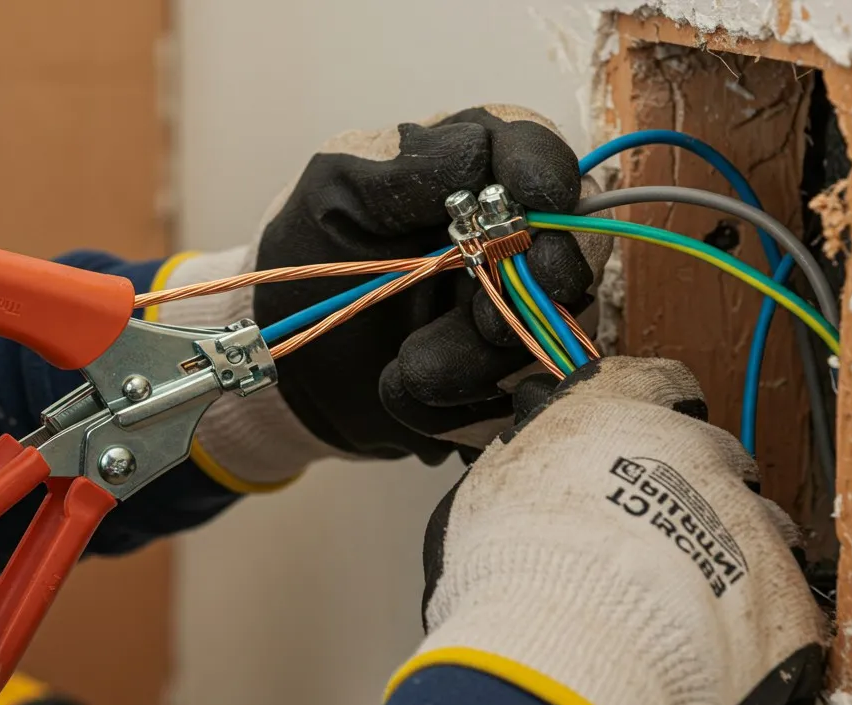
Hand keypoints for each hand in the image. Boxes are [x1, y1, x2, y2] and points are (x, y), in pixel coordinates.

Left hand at [151, 105, 610, 489]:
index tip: (537, 195)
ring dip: (481, 362)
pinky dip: (462, 409)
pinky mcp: (504, 381)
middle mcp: (510, 240)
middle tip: (485, 317)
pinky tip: (405, 397)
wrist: (283, 358)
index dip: (546, 170)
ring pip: (550, 334)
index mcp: (471, 174)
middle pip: (568, 249)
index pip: (535, 150)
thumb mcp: (334, 194)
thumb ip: (399, 167)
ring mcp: (515, 312)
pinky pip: (516, 400)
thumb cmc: (305, 255)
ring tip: (407, 370)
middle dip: (536, 286)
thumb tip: (471, 149)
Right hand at [406, 357, 827, 704]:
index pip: (660, 381)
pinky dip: (752, 627)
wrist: (570, 644)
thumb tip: (523, 464)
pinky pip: (782, 608)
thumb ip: (529, 460)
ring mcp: (750, 525)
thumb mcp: (495, 484)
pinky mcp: (785, 600)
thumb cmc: (516, 567)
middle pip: (716, 457)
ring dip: (728, 557)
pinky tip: (709, 650)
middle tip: (648, 537)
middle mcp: (698, 453)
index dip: (655, 406)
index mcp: (624, 414)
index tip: (647, 426)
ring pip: (758, 530)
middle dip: (693, 491)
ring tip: (678, 605)